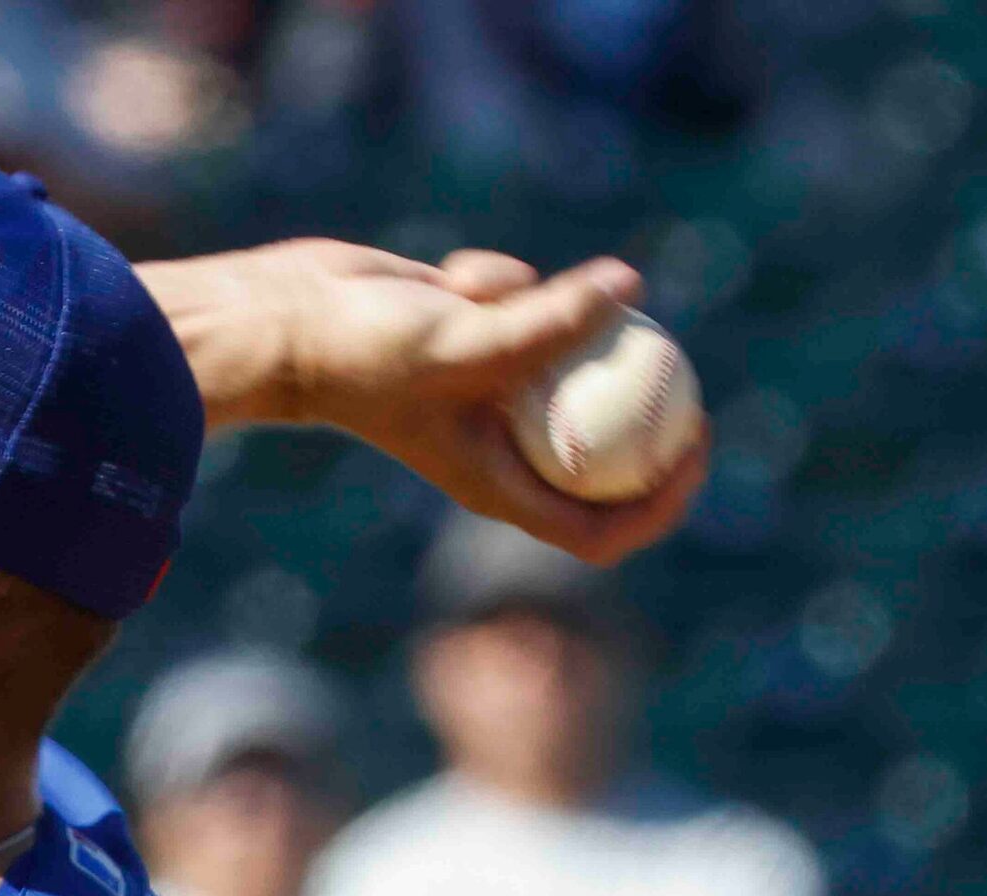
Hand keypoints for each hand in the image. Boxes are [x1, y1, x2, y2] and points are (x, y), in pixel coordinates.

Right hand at [144, 242, 708, 563]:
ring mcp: (490, 392)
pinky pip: (529, 304)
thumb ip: (553, 321)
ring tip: (481, 294)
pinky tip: (452, 276)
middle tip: (678, 356)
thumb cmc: (366, 355)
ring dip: (543, 308)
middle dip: (643, 402)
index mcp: (499, 483)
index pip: (598, 529)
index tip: (696, 440)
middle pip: (603, 447)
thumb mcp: (469, 342)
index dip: (661, 500)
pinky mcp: (477, 339)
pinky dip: (505, 281)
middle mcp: (500, 446)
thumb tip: (632, 288)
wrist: (290, 320)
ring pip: (564, 350)